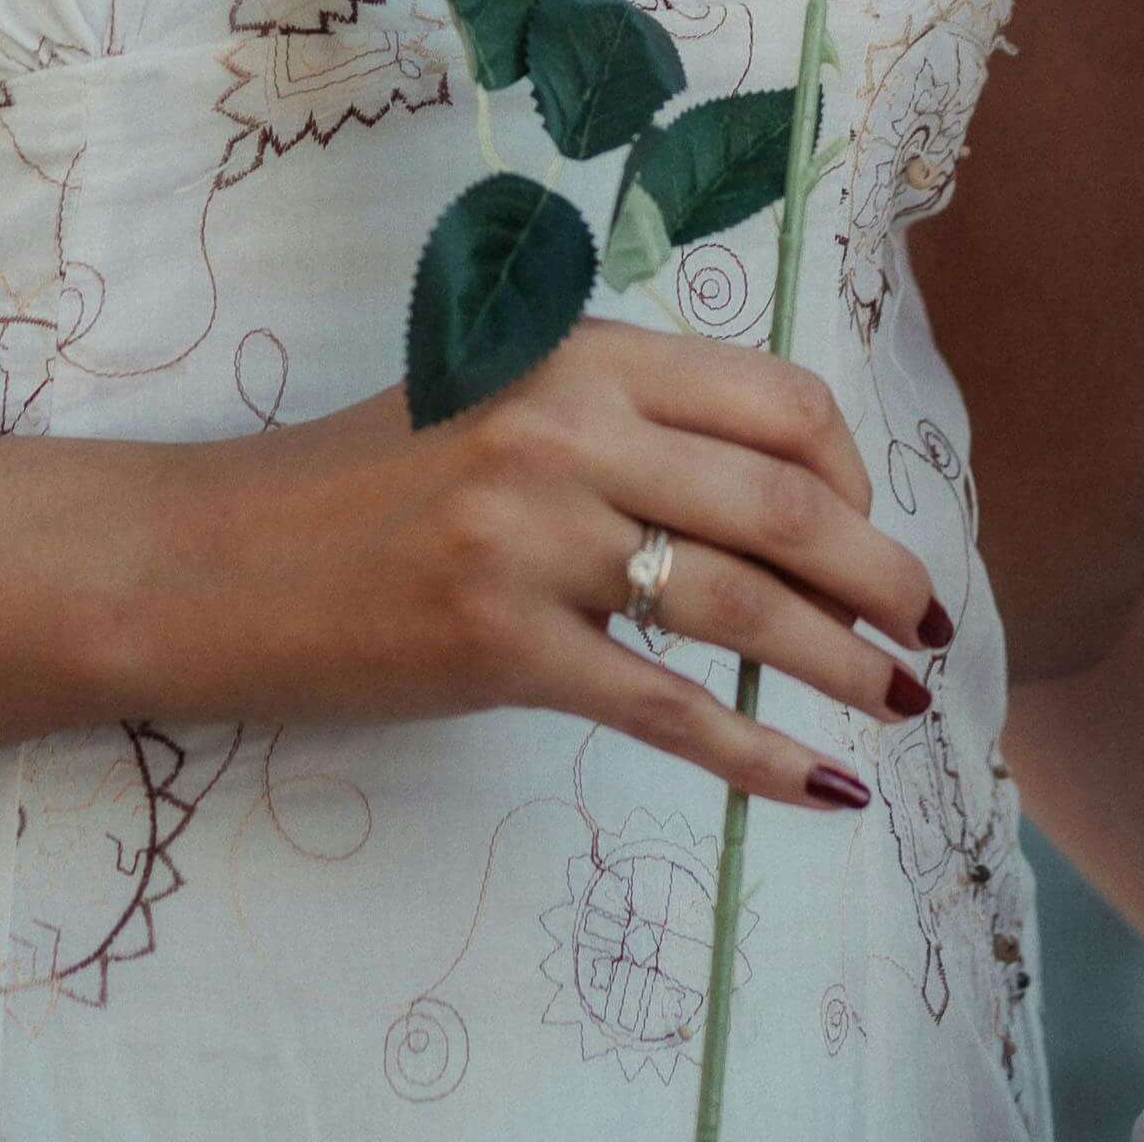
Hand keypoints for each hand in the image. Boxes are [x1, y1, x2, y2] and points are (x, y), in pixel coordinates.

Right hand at [158, 323, 944, 814]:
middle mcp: (565, 434)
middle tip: (932, 630)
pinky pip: (665, 708)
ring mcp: (533, 542)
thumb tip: (775, 495)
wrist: (211, 560)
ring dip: (844, 664)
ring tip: (900, 701)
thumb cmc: (358, 484)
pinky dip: (758, 756)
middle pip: (783, 506)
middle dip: (883, 576)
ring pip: (741, 607)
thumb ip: (620, 424)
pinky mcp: (501, 647)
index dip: (851, 472)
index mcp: (577, 356)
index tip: (867, 526)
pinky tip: (820, 787)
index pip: (775, 402)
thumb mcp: (494, 400)